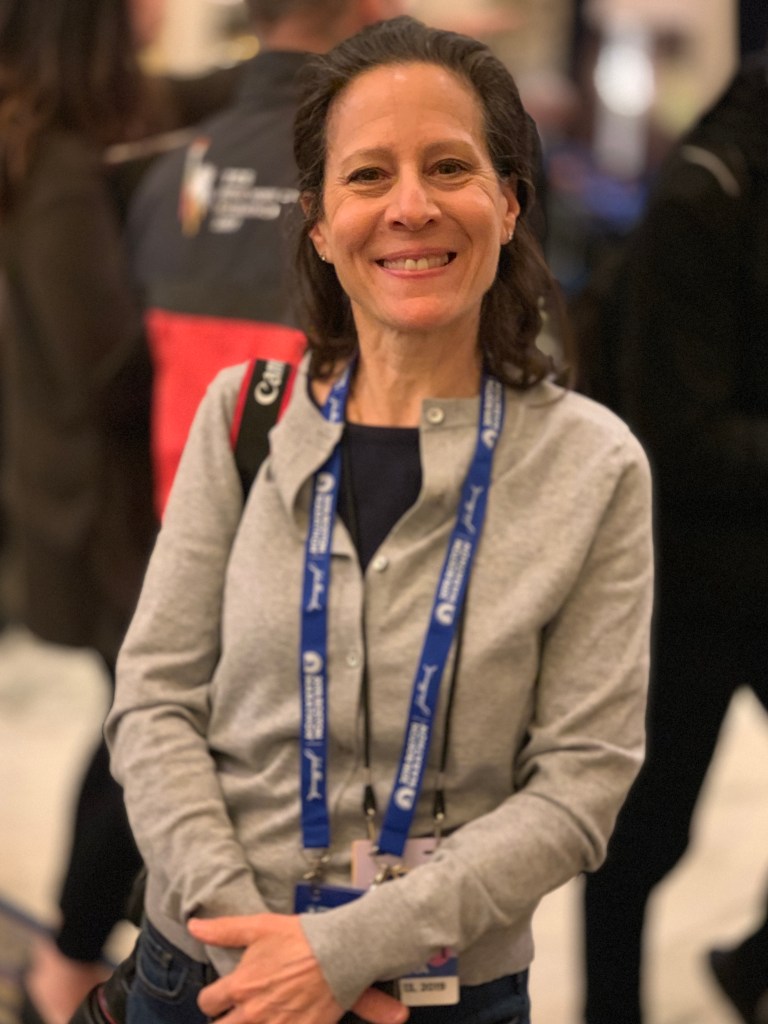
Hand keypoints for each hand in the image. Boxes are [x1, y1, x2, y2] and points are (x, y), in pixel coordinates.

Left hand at [188, 914, 408, 1023]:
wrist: (340, 953)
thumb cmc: (301, 939)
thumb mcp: (260, 927)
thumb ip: (223, 930)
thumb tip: (194, 926)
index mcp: (240, 986)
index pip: (207, 1003)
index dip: (212, 998)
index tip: (221, 995)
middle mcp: (253, 1013)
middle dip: (226, 1019)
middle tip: (237, 1011)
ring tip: (256, 1015)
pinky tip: (279, 1020)